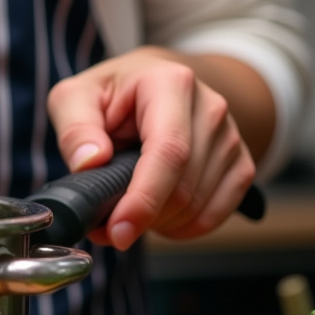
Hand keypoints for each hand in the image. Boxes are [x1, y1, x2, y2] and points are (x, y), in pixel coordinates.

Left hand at [46, 46, 256, 249]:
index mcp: (170, 84)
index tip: (118, 231)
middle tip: (105, 226)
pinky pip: (217, 214)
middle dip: (142, 218)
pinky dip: (183, 228)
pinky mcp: (239, 163)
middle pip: (184, 187)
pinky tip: (158, 216)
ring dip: (158, 224)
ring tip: (127, 211)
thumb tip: (90, 162)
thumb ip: (75, 128)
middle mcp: (210, 109)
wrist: (155, 83)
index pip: (168, 152)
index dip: (145, 198)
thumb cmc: (112, 93)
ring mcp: (229, 138)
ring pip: (198, 206)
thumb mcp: (75, 97)